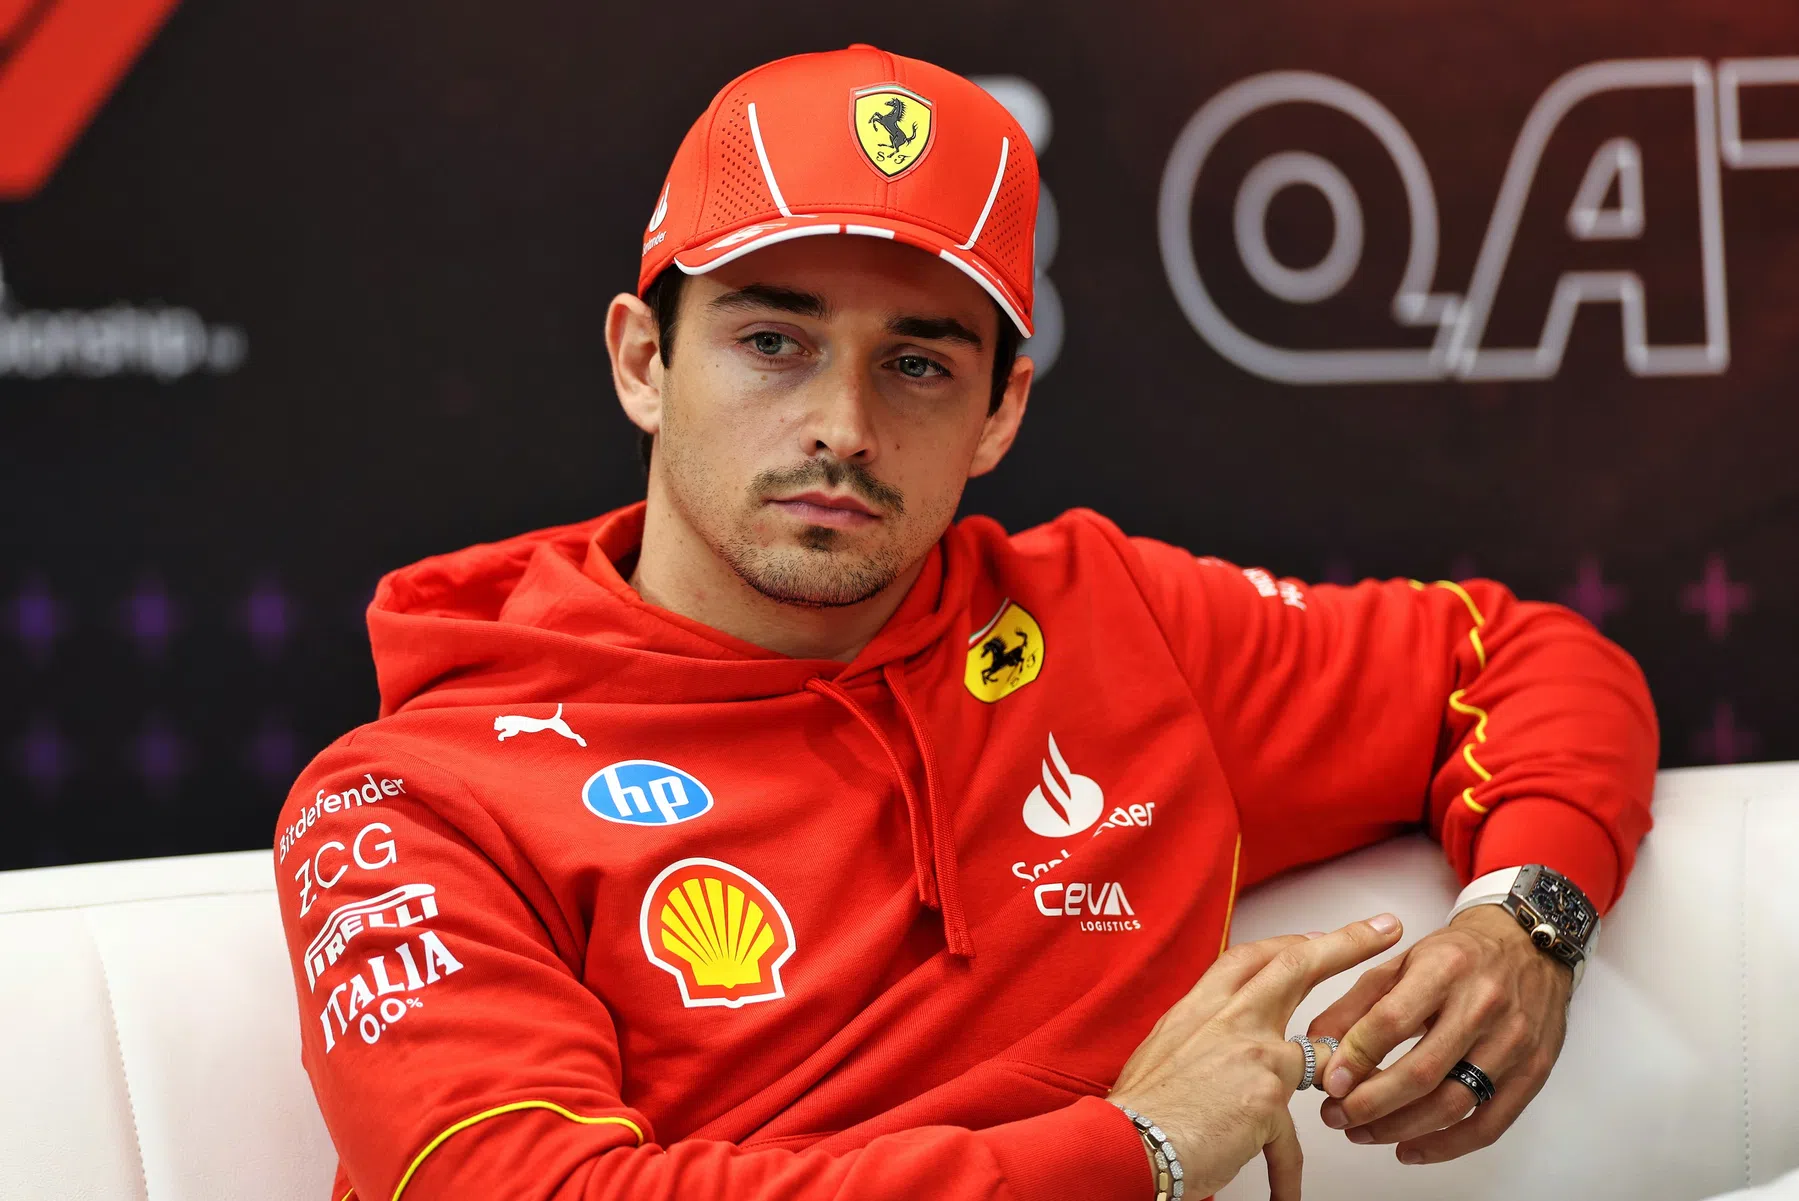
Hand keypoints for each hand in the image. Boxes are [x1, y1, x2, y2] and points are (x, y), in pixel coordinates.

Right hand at [1108, 914, 1402, 1200]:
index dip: (1291, 942)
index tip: (1318, 937)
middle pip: (1297, 966)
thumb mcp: (1163, 1049)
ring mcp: (1253, 1055)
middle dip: (1348, 942)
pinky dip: (1286, 1174)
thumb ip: (1200, 1038)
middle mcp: (1229, 1020)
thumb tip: (1219, 1044)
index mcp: (1201, 1007)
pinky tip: (1288, 1195)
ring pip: (1321, 1051)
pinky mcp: (1267, 1101)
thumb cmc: (1139, 1107)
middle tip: (1383, 930)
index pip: (1252, 957)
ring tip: (1373, 1081)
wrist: (1128, 1141)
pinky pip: (1290, 1141)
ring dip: (1347, 1067)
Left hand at [1306, 903, 1573, 1164]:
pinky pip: (1488, 1125)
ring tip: (1361, 1132)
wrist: (1529, 946)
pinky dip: (1446, 1146)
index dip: (1355, 1056)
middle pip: (1421, 1072)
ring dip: (1399, 1128)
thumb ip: (1357, 1002)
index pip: (1392, 1021)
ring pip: (1452, 1104)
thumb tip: (1315, 1043)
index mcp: (1445, 970)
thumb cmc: (1459, 955)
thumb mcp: (1403, 961)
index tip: (1328, 1082)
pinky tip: (1409, 1149)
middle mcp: (1483, 1006)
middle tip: (1336, 1116)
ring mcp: (1513, 1043)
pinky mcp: (1533, 1073)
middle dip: (1371, 1103)